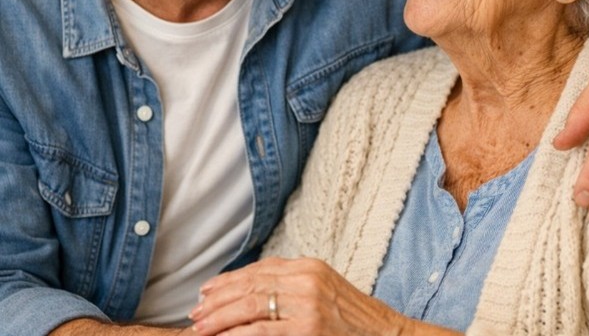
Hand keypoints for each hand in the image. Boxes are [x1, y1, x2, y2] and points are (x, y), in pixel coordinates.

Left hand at [188, 257, 433, 335]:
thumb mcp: (323, 290)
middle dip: (218, 299)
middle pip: (251, 285)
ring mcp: (307, 303)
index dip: (229, 281)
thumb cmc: (353, 320)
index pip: (259, 270)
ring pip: (252, 306)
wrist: (386, 334)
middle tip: (195, 312)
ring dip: (220, 318)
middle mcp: (306, 279)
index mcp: (308, 266)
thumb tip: (255, 290)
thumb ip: (293, 285)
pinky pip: (262, 331)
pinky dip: (238, 334)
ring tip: (200, 327)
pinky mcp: (307, 328)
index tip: (206, 292)